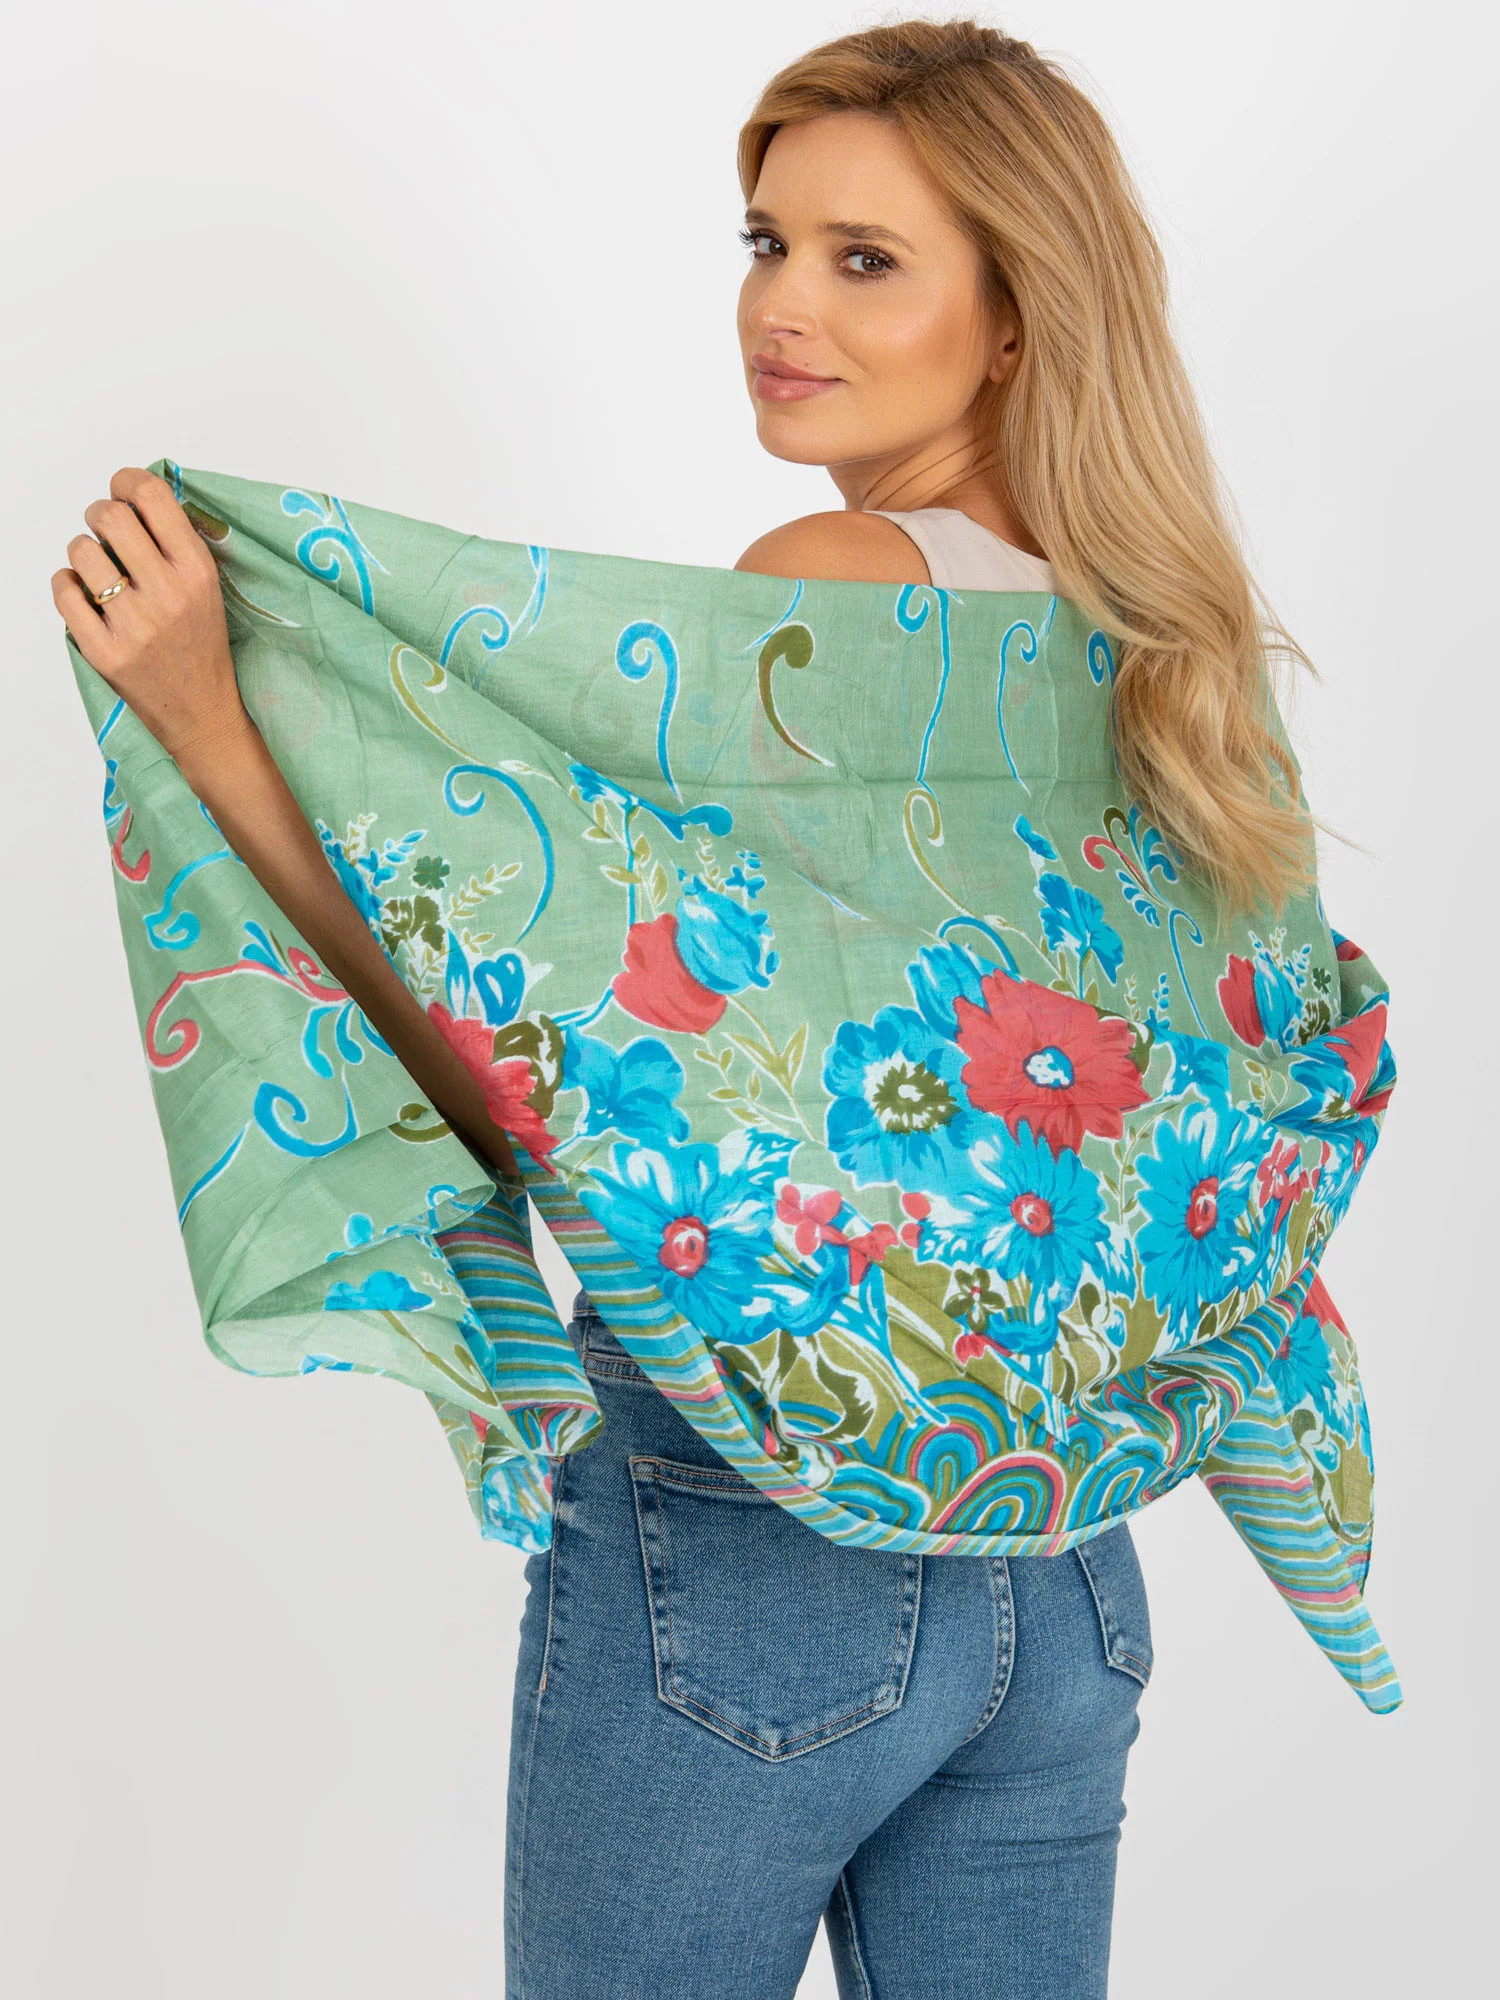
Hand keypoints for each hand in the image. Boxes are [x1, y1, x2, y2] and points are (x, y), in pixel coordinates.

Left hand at [51, 465, 249, 762]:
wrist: (203, 712)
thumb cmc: (201, 644)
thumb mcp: (208, 587)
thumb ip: (174, 542)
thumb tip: (130, 496)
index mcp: (196, 571)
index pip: (151, 496)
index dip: (126, 483)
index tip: (122, 492)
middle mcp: (167, 594)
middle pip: (110, 515)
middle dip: (99, 514)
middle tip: (105, 531)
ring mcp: (133, 624)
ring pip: (80, 550)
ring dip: (83, 552)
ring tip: (99, 570)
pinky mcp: (104, 650)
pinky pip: (63, 591)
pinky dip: (67, 585)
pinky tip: (84, 594)